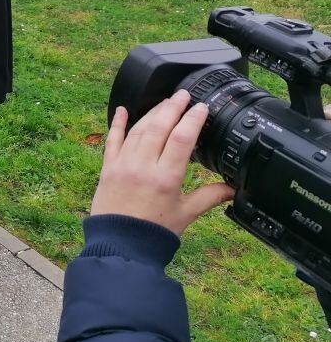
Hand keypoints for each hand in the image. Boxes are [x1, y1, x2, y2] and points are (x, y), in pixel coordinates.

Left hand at [90, 90, 233, 235]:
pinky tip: (121, 110)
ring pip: (138, 130)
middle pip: (159, 127)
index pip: (181, 139)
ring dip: (152, 113)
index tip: (201, 107)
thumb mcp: (186, 214)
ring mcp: (122, 164)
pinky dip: (117, 123)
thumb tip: (232, 188)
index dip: (192, 119)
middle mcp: (142, 166)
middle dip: (173, 108)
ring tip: (166, 102)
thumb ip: (209, 197)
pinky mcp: (107, 168)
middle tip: (184, 95)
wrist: (120, 246)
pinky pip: (112, 140)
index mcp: (166, 178)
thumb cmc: (154, 233)